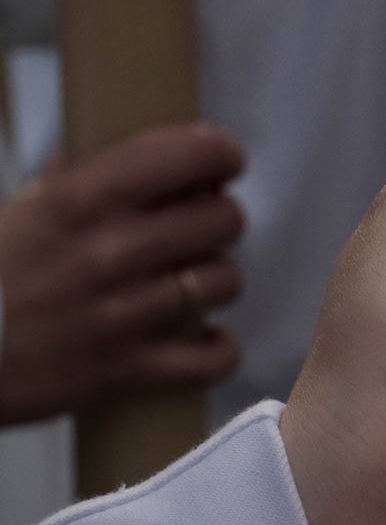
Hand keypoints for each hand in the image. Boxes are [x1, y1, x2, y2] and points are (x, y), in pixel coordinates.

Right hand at [0, 124, 244, 424]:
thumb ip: (62, 184)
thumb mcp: (13, 212)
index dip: (221, 155)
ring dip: (217, 281)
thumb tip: (88, 157)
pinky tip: (207, 340)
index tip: (221, 164)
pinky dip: (219, 351)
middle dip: (219, 220)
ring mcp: (125, 313)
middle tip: (200, 229)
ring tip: (194, 283)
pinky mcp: (128, 369)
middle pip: (224, 220)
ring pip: (225, 283)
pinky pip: (213, 360)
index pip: (190, 154)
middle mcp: (113, 249)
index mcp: (81, 196)